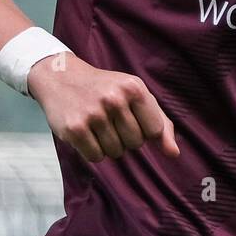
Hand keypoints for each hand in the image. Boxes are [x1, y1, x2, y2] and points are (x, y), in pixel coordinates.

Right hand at [28, 52, 180, 162]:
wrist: (62, 78)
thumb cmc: (106, 89)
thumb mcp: (135, 94)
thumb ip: (160, 123)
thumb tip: (173, 153)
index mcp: (134, 88)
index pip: (154, 130)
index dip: (145, 131)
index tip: (132, 119)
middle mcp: (114, 99)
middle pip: (135, 143)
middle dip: (126, 138)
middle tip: (111, 120)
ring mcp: (93, 114)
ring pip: (116, 152)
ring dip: (108, 145)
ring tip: (98, 125)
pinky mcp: (75, 129)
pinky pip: (95, 157)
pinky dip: (92, 150)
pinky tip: (86, 132)